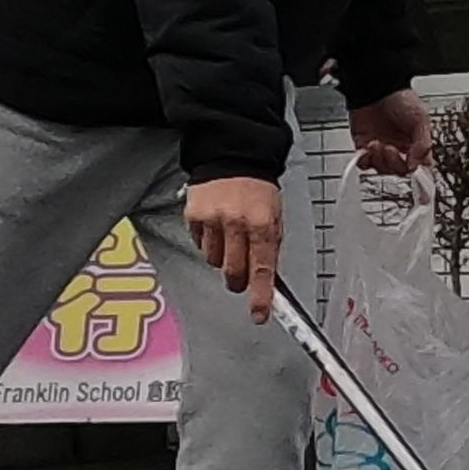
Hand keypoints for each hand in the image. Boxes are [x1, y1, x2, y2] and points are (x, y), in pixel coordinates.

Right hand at [184, 174, 283, 318]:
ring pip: (214, 261)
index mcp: (262, 224)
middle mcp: (236, 223)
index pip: (262, 270)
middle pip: (233, 272)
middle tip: (241, 276)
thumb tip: (267, 280)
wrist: (233, 155)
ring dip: (222, 258)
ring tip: (229, 237)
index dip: (259, 296)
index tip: (259, 314)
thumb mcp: (274, 216)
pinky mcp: (194, 216)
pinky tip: (216, 226)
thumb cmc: (258, 188)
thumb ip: (269, 247)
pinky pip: (200, 244)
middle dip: (238, 281)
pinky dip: (208, 242)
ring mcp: (212, 220)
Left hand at [349, 86, 432, 175]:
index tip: (412, 172)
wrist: (375, 86)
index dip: (417, 174)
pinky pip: (364, 163)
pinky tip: (366, 150)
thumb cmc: (400, 97)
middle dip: (393, 163)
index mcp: (415, 144)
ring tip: (376, 143)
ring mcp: (381, 149)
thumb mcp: (421, 119)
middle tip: (389, 148)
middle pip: (398, 170)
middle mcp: (399, 148)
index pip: (420, 167)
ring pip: (381, 169)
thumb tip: (418, 165)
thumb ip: (423, 144)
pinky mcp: (363, 146)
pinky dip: (365, 160)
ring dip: (379, 159)